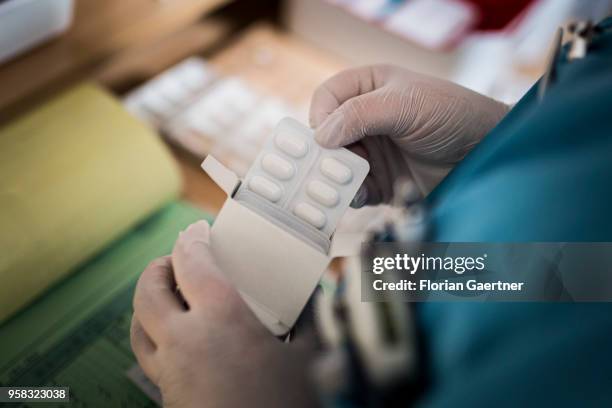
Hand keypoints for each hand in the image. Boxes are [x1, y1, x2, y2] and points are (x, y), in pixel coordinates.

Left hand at [131, 221, 316, 407]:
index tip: (197, 230)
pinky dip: (153, 335)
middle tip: (177, 261)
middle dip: (158, 267)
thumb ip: (311, 321)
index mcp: (221, 319)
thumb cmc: (285, 406)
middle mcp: (185, 340)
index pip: (192, 262)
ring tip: (169, 296)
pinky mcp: (168, 396)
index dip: (191, 239)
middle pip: (148, 290)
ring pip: (137, 325)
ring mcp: (169, 371)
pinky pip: (147, 355)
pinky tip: (179, 341)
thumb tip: (313, 300)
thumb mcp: (310, 358)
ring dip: (148, 302)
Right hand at [310, 64, 509, 205]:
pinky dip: (353, 195)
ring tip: (345, 186)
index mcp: (370, 87)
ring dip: (337, 177)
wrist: (487, 154)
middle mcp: (367, 119)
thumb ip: (360, 114)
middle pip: (327, 136)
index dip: (321, 116)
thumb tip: (321, 136)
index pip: (328, 97)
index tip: (324, 138)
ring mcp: (373, 151)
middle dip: (325, 153)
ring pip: (337, 165)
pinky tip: (362, 196)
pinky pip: (355, 189)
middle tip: (328, 169)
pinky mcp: (381, 180)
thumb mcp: (406, 104)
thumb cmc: (453, 115)